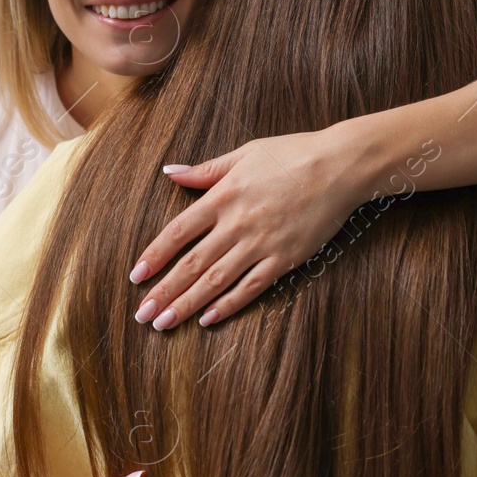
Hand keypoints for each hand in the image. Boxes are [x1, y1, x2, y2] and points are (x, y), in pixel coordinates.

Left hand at [128, 131, 368, 329]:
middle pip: (191, 264)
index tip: (136, 277)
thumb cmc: (293, 154)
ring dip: (186, 305)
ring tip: (164, 323)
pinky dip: (228, 305)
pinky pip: (251, 288)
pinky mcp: (285, 259)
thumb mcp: (245, 153)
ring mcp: (261, 244)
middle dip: (164, 292)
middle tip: (142, 314)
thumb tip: (171, 172)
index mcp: (223, 196)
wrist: (340, 166)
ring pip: (216, 281)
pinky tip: (208, 319)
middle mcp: (237, 224)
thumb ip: (206, 170)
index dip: (154, 256)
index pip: (178, 232)